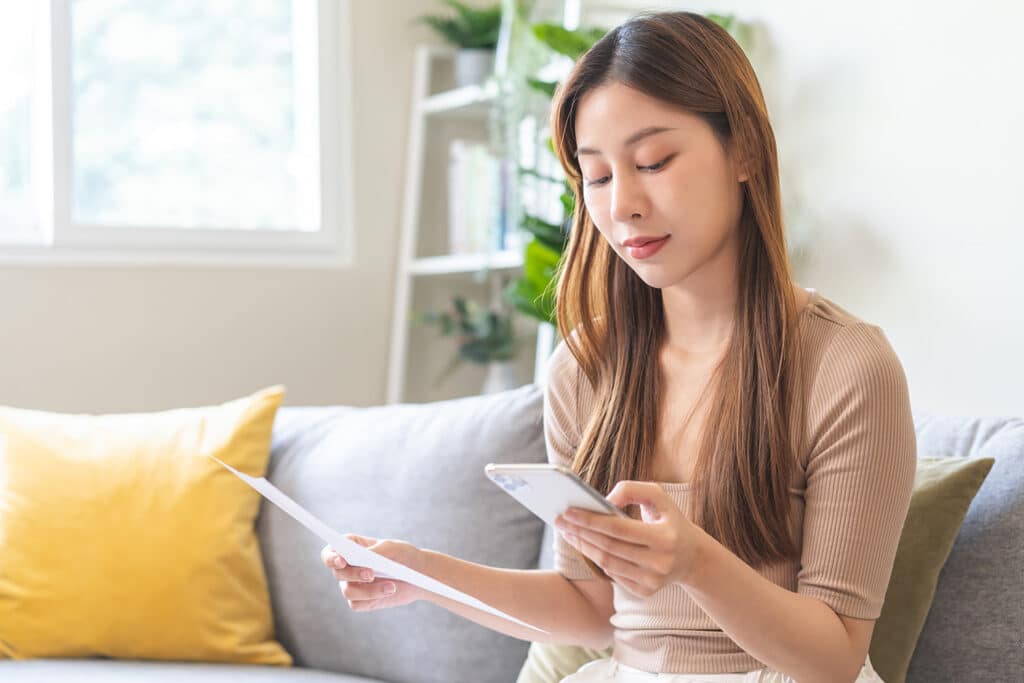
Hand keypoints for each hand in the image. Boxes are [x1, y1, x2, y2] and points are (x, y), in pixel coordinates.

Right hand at [320, 534, 426, 610]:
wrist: (418, 574)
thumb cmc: (402, 554)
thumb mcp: (392, 548)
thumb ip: (375, 551)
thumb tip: (361, 558)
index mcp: (350, 548)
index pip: (330, 552)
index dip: (331, 557)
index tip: (342, 560)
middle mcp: (347, 567)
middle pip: (338, 573)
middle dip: (353, 574)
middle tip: (370, 573)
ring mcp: (353, 585)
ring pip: (348, 591)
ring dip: (367, 590)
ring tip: (390, 585)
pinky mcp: (361, 600)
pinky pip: (357, 604)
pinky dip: (373, 597)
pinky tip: (389, 590)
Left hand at [554, 481, 707, 597]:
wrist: (692, 557)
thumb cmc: (670, 519)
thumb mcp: (658, 497)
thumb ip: (631, 489)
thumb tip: (602, 500)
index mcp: (665, 538)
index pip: (618, 528)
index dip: (590, 520)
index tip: (567, 511)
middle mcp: (660, 563)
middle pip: (608, 547)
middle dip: (580, 533)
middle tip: (560, 520)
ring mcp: (652, 581)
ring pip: (607, 563)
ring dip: (583, 546)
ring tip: (568, 531)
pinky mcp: (645, 592)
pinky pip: (613, 575)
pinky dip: (596, 559)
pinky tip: (585, 545)